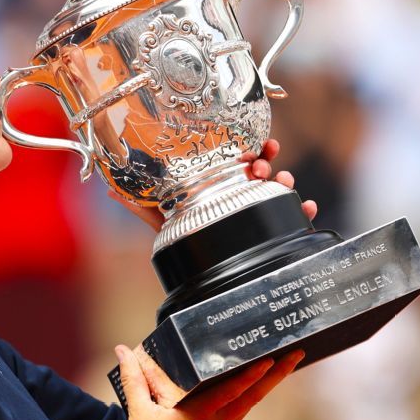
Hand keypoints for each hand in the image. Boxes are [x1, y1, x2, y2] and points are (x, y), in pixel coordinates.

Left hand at [107, 137, 317, 231]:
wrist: (199, 273)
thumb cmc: (185, 239)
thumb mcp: (163, 221)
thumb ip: (142, 206)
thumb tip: (112, 190)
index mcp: (222, 184)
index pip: (239, 160)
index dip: (251, 149)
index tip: (258, 146)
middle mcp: (243, 194)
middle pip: (262, 170)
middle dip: (267, 164)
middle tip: (263, 168)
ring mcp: (259, 211)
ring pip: (280, 190)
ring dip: (286, 181)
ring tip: (284, 182)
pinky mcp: (272, 230)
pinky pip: (294, 218)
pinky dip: (303, 211)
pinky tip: (307, 207)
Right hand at [114, 345, 305, 419]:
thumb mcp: (138, 412)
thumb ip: (134, 378)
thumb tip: (122, 350)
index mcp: (198, 414)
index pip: (232, 388)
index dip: (253, 372)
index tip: (273, 356)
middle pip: (252, 395)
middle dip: (275, 375)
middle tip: (295, 354)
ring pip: (247, 406)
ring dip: (264, 386)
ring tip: (279, 369)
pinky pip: (235, 417)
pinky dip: (246, 401)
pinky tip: (248, 394)